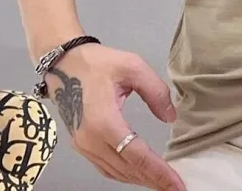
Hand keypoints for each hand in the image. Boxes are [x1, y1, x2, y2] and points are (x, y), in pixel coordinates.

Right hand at [44, 43, 185, 190]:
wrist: (64, 64)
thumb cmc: (98, 63)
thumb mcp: (133, 67)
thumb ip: (155, 91)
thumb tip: (170, 117)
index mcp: (104, 121)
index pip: (137, 155)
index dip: (158, 172)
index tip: (176, 184)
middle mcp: (91, 140)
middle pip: (126, 169)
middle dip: (153, 180)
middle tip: (175, 188)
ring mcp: (83, 145)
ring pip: (114, 172)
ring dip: (139, 179)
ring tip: (162, 182)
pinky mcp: (81, 144)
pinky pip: (105, 166)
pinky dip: (124, 173)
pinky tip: (138, 172)